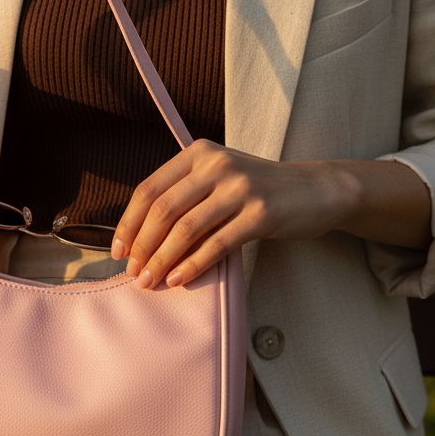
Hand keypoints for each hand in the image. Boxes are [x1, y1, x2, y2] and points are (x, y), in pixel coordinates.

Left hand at [110, 140, 346, 287]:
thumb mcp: (219, 176)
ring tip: (150, 281)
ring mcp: (240, 188)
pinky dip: (193, 265)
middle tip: (133, 272)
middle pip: (163, 209)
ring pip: (186, 229)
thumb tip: (139, 236)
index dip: (129, 223)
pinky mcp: (261, 214)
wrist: (316, 190)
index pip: (149, 189)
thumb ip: (184, 193)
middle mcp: (216, 165)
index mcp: (199, 153)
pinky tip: (179, 280)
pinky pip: (216, 244)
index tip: (118, 250)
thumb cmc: (259, 189)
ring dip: (162, 260)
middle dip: (142, 245)